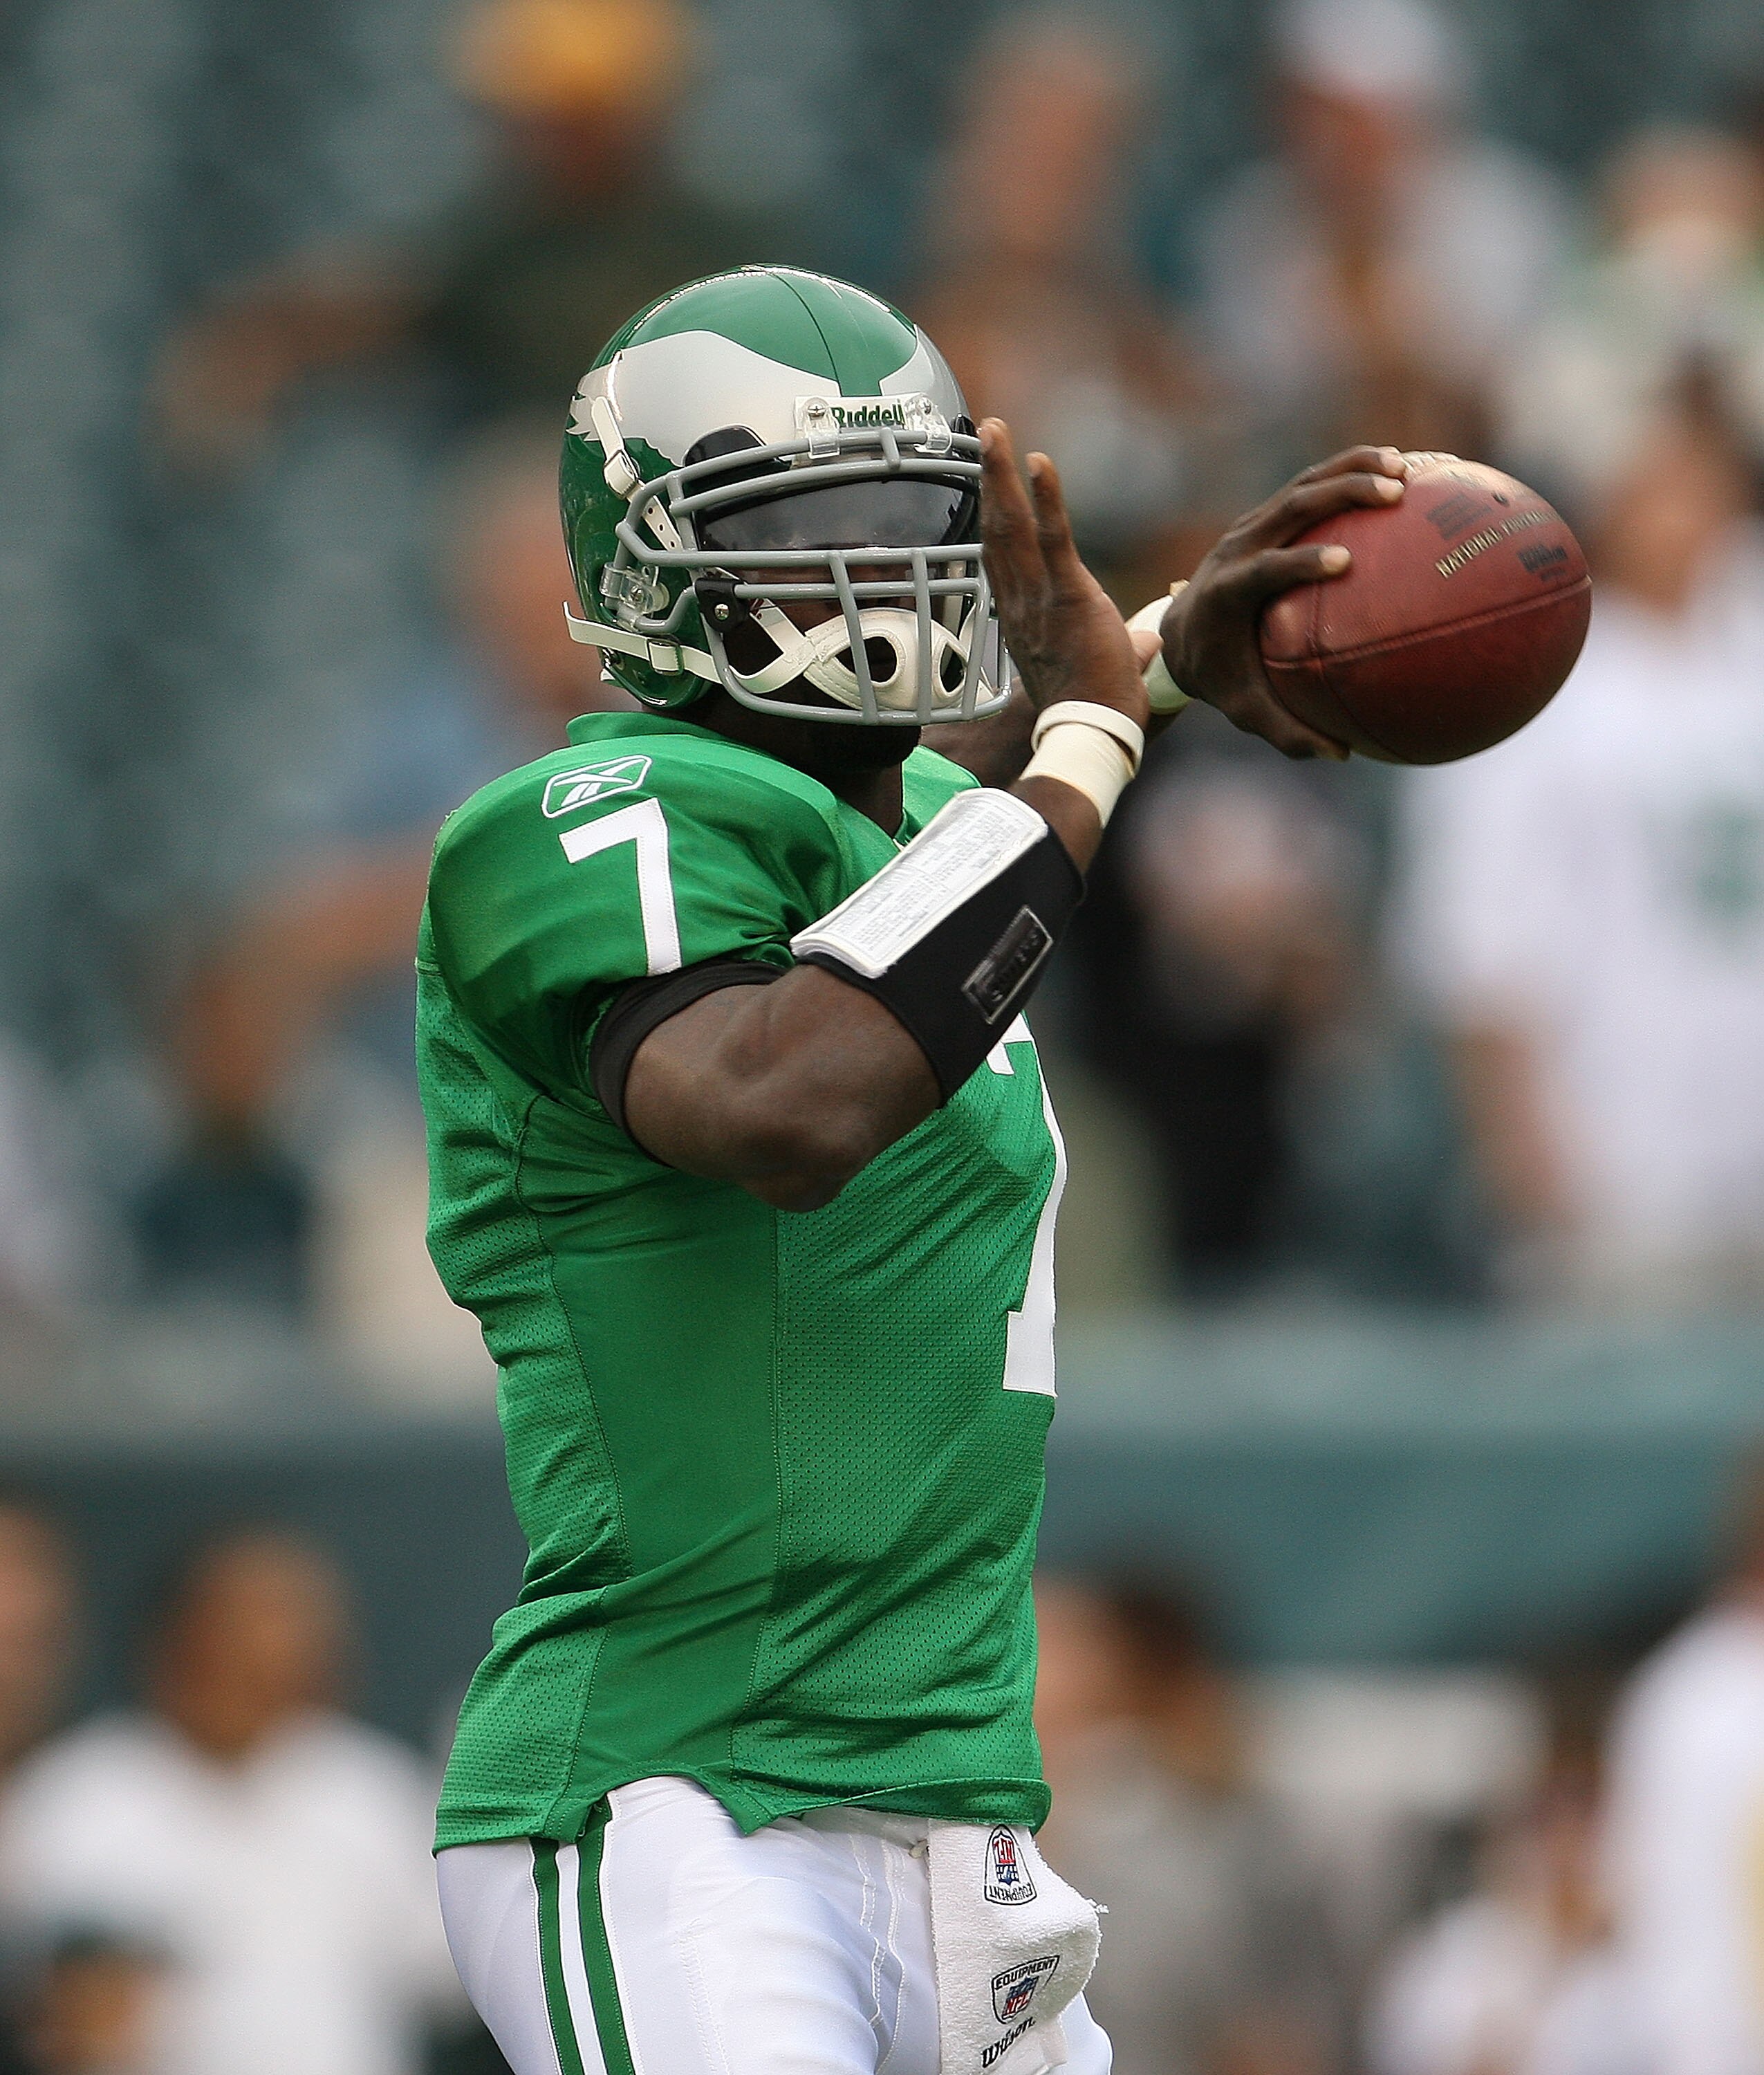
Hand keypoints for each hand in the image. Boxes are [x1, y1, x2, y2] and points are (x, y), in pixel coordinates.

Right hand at [979, 418, 1148, 730]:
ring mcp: (1040, 599)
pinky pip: (1054, 538)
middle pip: (998, 529)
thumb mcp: (1114, 668)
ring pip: (1013, 526)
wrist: (1094, 734)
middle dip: (991, 478)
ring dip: (1002, 474)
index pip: (1004, 556)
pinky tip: (1039, 458)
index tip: (990, 480)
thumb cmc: (1100, 709)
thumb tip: (1150, 639)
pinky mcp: (1069, 597)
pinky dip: (1047, 497)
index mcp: (1026, 617)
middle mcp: (1022, 602)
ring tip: (995, 429)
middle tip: (987, 433)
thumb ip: (1129, 646)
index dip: (994, 514)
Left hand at [1159, 446, 1409, 760]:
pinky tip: (1402, 468)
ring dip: (1350, 470)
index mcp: (1225, 593)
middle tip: (1392, 493)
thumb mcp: (1245, 710)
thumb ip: (1286, 733)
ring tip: (1404, 467)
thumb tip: (1340, 754)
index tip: (1344, 562)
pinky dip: (1349, 471)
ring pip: (1302, 485)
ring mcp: (1251, 526)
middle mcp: (1236, 548)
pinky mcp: (1267, 517)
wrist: (1180, 633)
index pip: (1262, 570)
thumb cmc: (1219, 676)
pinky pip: (1310, 486)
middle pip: (1289, 508)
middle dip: (1339, 493)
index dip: (1299, 562)